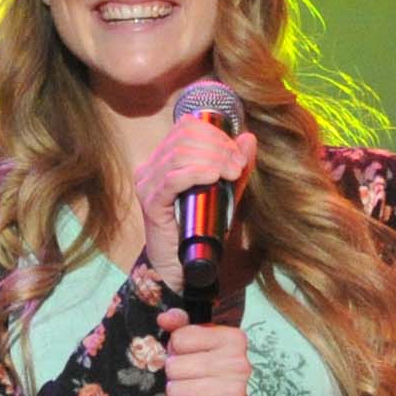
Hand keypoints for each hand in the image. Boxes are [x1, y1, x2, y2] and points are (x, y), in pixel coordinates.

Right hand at [132, 109, 256, 278]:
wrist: (182, 268)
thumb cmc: (200, 230)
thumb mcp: (223, 192)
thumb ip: (234, 165)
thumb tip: (248, 137)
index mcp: (163, 159)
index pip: (185, 127)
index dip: (215, 134)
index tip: (237, 153)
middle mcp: (150, 168)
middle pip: (183, 137)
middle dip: (217, 146)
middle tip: (238, 165)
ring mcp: (147, 184)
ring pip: (179, 155)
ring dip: (212, 159)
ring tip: (232, 173)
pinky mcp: (150, 203)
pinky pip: (172, 178)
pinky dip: (196, 172)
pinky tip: (213, 177)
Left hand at [165, 320, 249, 395]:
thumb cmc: (211, 374)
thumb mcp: (200, 343)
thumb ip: (181, 326)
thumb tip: (164, 318)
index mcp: (232, 339)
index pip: (180, 338)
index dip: (176, 350)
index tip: (189, 357)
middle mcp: (237, 362)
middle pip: (174, 366)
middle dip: (175, 376)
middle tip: (189, 379)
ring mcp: (233, 389)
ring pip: (175, 391)